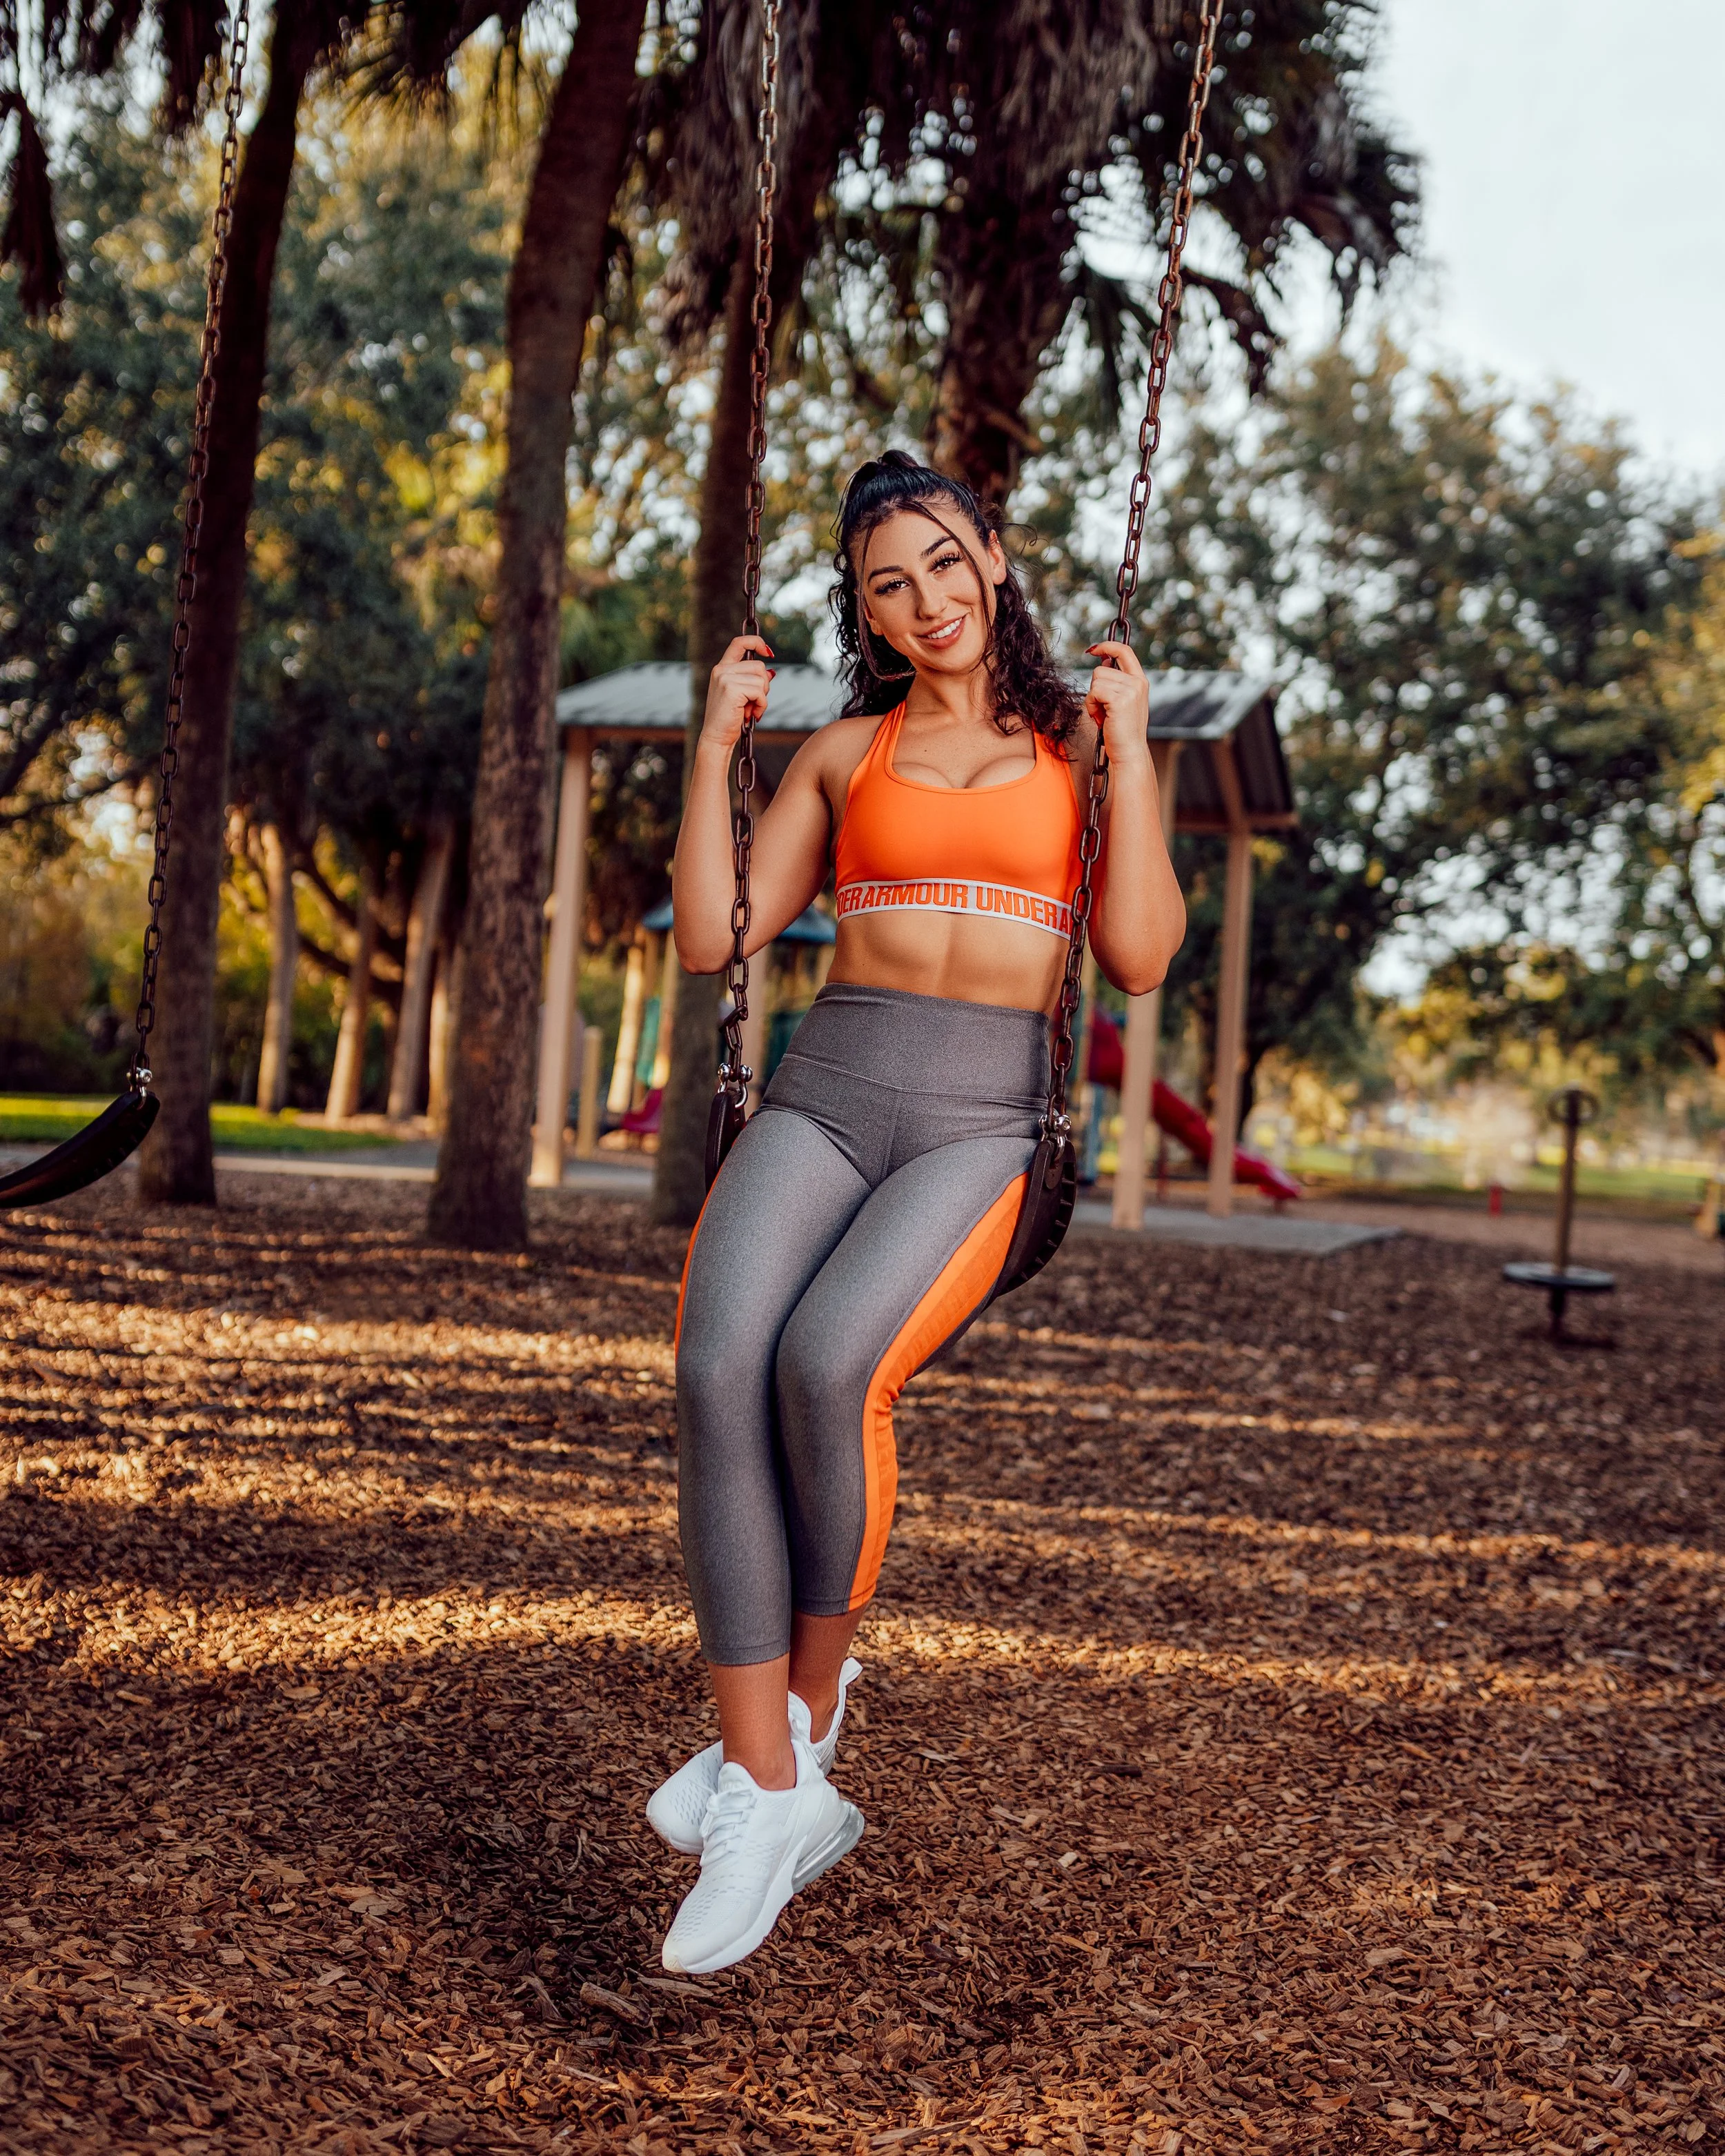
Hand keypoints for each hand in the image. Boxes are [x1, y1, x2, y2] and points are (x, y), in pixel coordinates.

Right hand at [700, 634, 774, 755]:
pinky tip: (752, 714)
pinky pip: (760, 691)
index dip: (756, 642)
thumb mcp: (741, 695)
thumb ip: (751, 681)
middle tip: (754, 702)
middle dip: (764, 685)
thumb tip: (772, 672)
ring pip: (761, 679)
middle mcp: (721, 670)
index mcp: (721, 668)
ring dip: (762, 697)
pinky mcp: (732, 689)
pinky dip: (762, 705)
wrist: (716, 737)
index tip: (768, 652)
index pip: (739, 643)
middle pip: (758, 666)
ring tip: (751, 710)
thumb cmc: (729, 719)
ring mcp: (725, 678)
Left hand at [1083, 640, 1150, 764]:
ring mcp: (1130, 690)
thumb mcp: (1122, 701)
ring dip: (1092, 699)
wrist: (1129, 752)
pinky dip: (1091, 706)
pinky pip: (1093, 692)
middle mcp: (1138, 683)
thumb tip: (1104, 662)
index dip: (1108, 645)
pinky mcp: (1119, 700)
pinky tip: (1100, 718)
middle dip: (1095, 689)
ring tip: (1103, 715)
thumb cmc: (1122, 731)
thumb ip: (1116, 682)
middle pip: (1101, 670)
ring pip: (1096, 680)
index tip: (1094, 649)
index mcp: (1140, 681)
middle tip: (1103, 709)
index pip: (1125, 651)